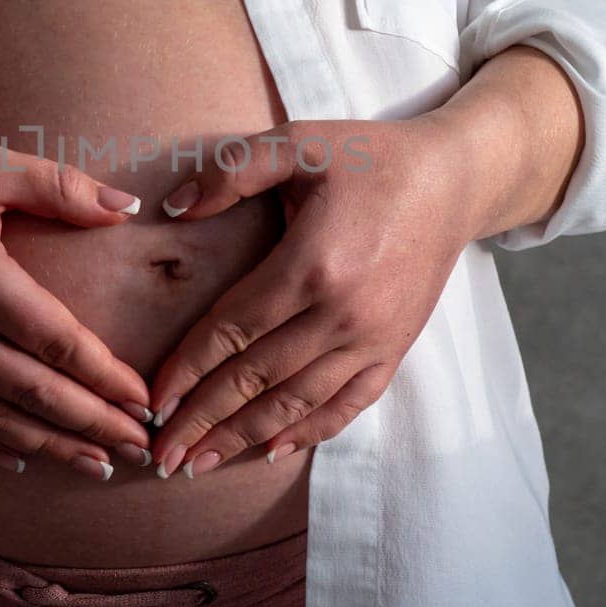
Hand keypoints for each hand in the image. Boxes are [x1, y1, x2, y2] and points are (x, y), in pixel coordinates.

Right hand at [0, 127, 154, 480]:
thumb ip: (61, 188)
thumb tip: (128, 209)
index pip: (59, 344)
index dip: (107, 379)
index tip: (144, 402)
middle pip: (33, 393)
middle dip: (93, 425)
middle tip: (139, 450)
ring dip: (48, 446)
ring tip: (94, 464)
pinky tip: (17, 458)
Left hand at [144, 115, 481, 477]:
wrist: (454, 180)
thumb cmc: (369, 156)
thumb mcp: (299, 141)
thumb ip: (233, 170)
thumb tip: (173, 206)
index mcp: (312, 264)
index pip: (233, 329)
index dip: (187, 369)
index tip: (150, 400)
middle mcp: (343, 314)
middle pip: (256, 378)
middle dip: (202, 420)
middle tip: (159, 455)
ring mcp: (373, 339)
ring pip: (296, 402)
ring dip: (243, 438)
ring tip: (197, 465)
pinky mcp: (395, 349)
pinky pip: (347, 405)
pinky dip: (308, 432)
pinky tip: (270, 452)